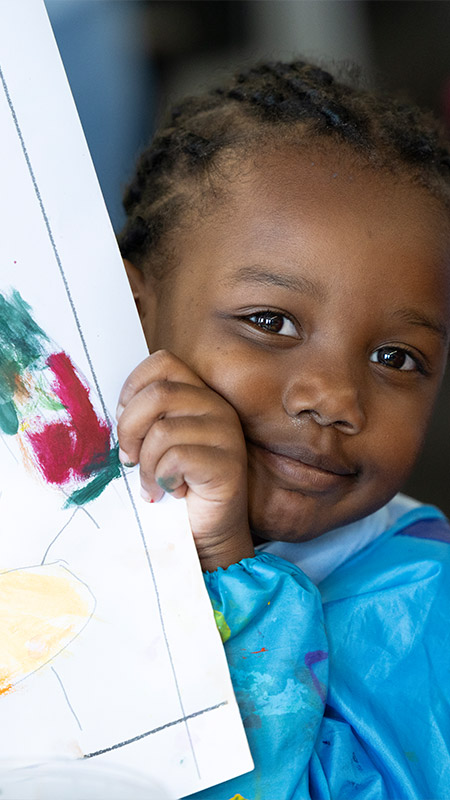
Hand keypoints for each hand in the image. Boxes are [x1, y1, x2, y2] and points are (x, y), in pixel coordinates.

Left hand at [116, 350, 253, 570]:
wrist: (207, 531)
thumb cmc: (176, 483)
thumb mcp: (156, 442)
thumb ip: (145, 417)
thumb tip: (118, 411)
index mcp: (199, 394)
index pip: (162, 362)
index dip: (133, 387)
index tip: (123, 418)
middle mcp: (217, 407)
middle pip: (158, 394)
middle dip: (130, 429)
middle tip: (129, 458)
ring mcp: (226, 435)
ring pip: (163, 432)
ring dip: (146, 465)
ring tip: (153, 482)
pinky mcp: (227, 464)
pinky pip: (177, 458)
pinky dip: (162, 478)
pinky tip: (171, 491)